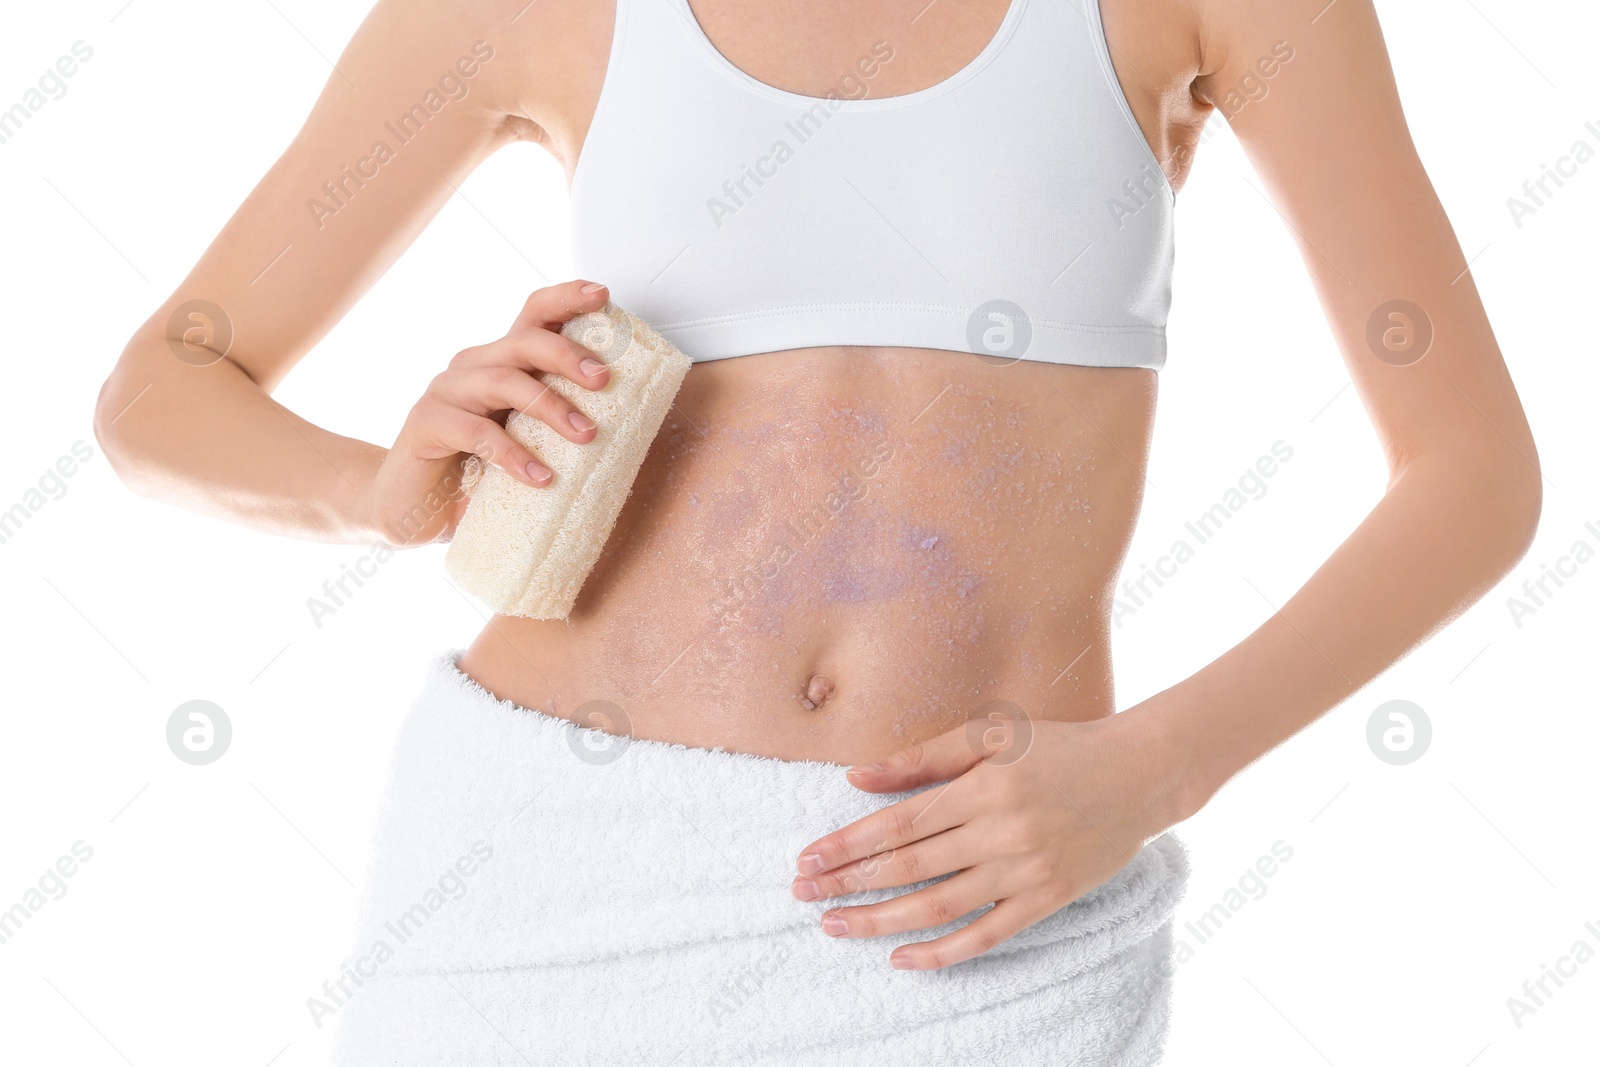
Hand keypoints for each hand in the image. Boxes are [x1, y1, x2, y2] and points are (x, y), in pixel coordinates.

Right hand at [362, 279, 612, 545]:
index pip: (533, 315)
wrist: (409, 508)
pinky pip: (476, 431)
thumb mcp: (524, 442)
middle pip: (524, 342)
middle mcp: (473, 367)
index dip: (566, 299)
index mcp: (501, 363)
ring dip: (551, 406)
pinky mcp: (427, 424)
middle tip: (604, 381)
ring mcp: (446, 392)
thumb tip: (623, 430)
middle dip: (568, 356)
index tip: (603, 295)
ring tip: (586, 436)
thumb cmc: (473, 472)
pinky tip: (540, 476)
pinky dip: (513, 454)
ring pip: (504, 381)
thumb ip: (554, 427)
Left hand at [791, 705, 1186, 970]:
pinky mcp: (1047, 900)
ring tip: (836, 927)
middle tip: (803, 895)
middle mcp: (1000, 832)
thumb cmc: (1062, 747)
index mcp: (982, 787)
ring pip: (939, 907)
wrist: (1142, 775)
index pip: (898, 824)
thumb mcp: (994, 736)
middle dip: (849, 883)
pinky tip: (903, 960)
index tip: (807, 859)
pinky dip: (943, 953)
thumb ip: (924, 756)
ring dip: (881, 921)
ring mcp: (1025, 871)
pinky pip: (987, 936)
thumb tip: (856, 777)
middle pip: (909, 867)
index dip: (848, 844)